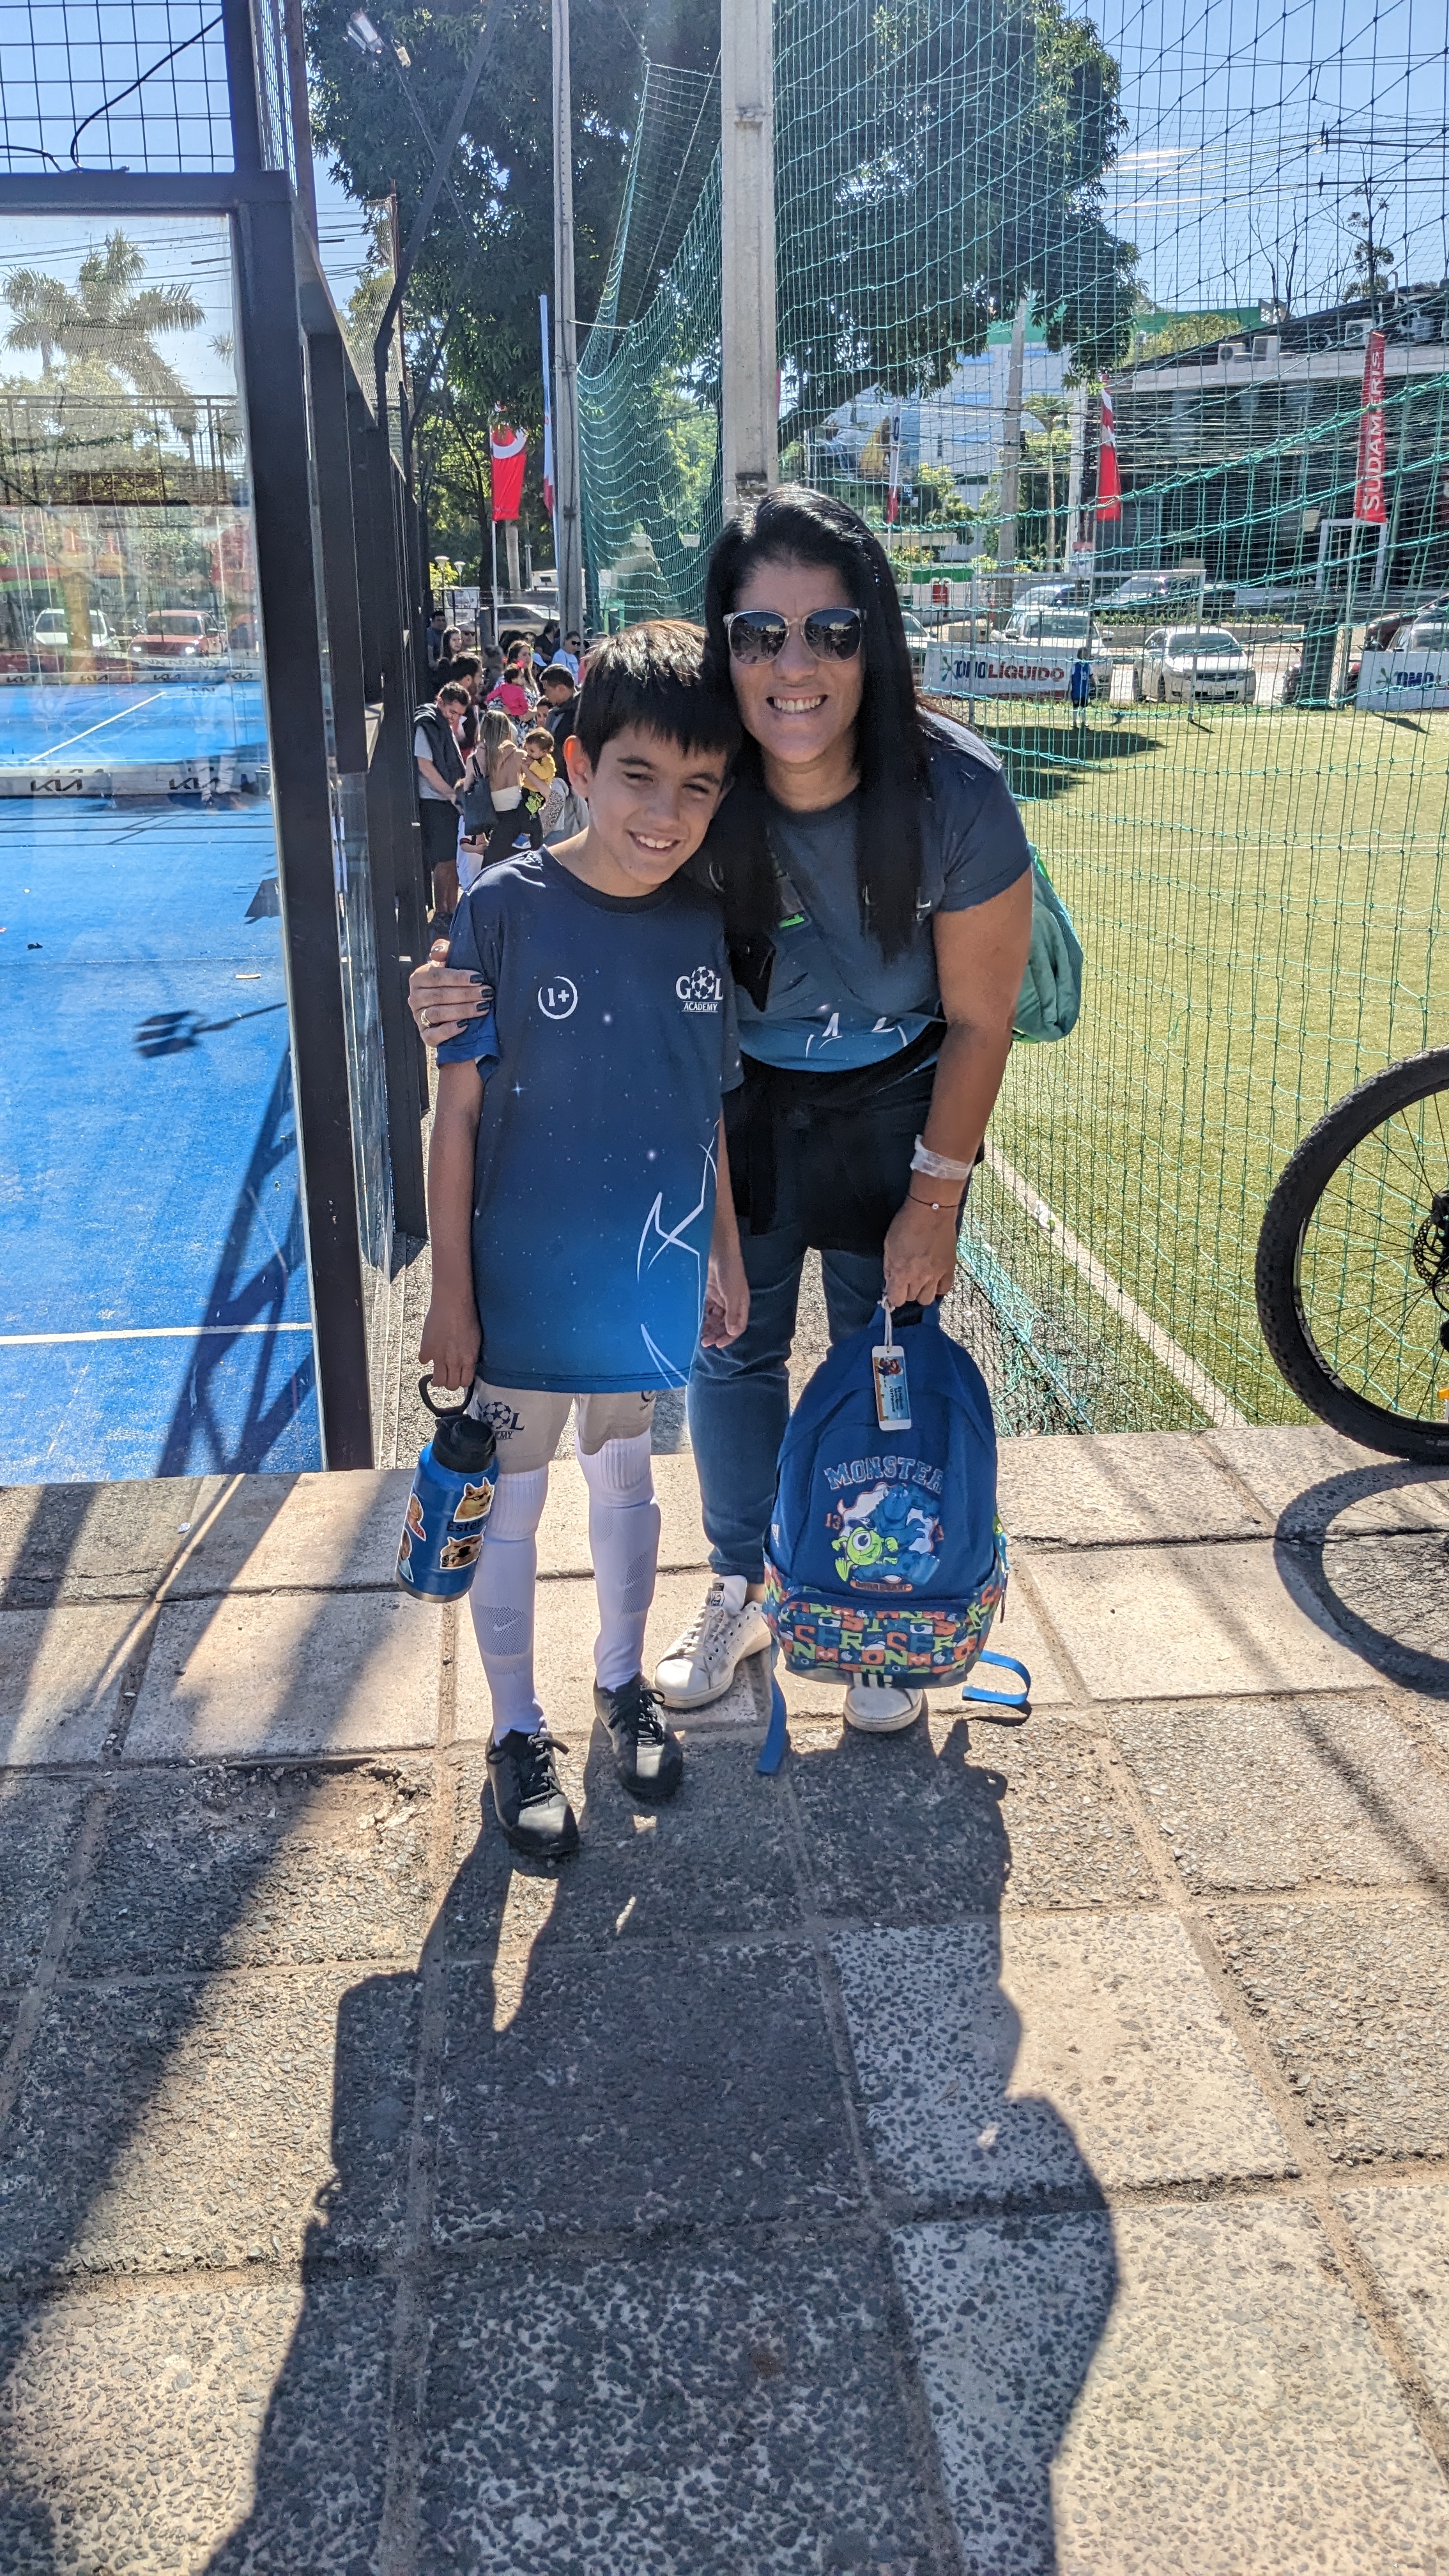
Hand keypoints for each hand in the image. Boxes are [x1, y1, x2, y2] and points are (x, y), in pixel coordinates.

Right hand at [409, 942, 490, 1045]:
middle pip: (439, 995)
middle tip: (486, 993)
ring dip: (463, 1010)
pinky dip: (449, 1031)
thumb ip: (443, 951)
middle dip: (466, 994)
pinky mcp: (425, 1035)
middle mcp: (414, 997)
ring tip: (483, 1007)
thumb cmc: (451, 982)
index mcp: (418, 978)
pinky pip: (433, 1036)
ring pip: (438, 1014)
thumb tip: (438, 953)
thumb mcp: (448, 963)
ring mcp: (418, 1017)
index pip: (437, 976)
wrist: (450, 1007)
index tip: (479, 978)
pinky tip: (465, 1025)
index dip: (458, 977)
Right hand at [418, 1295, 479, 1395]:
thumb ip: (469, 1354)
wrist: (452, 1303)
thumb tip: (466, 1363)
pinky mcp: (427, 1349)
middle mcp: (455, 1361)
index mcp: (469, 1359)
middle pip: (451, 1385)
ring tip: (436, 1371)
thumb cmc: (467, 1316)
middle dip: (449, 1382)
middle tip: (447, 1374)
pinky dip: (425, 1358)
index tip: (458, 1376)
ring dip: (437, 1378)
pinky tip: (428, 1351)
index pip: (465, 1382)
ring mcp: (439, 1357)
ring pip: (437, 1381)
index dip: (461, 1381)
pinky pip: (423, 1361)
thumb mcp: (475, 1339)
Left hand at [700, 1237, 749, 1345]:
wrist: (718, 1248)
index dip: (728, 1337)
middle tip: (704, 1342)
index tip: (718, 1345)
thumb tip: (733, 1332)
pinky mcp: (708, 1291)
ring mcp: (719, 1297)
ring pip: (713, 1318)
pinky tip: (694, 1322)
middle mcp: (730, 1303)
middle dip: (716, 1334)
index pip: (737, 1327)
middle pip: (724, 1324)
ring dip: (707, 1327)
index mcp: (740, 1305)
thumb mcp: (732, 1293)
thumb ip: (732, 1313)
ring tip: (698, 1335)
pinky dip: (701, 1316)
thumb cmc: (729, 1269)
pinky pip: (705, 1308)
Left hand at [882, 1194, 959, 1308]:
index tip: (894, 1288)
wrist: (932, 1211)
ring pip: (928, 1299)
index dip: (893, 1296)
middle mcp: (919, 1277)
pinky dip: (938, 1287)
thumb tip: (890, 1282)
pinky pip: (945, 1289)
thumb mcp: (888, 1245)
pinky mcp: (949, 1268)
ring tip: (921, 1281)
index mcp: (901, 1272)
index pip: (896, 1299)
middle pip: (911, 1299)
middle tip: (907, 1278)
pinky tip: (935, 1279)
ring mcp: (936, 1275)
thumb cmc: (906, 1224)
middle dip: (906, 1291)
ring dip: (922, 1292)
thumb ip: (888, 1267)